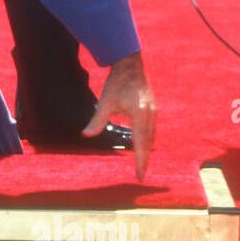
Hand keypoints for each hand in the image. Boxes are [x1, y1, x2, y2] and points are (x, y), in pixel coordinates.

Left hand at [82, 52, 156, 181]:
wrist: (130, 65)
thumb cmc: (117, 83)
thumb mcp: (105, 102)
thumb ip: (97, 120)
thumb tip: (86, 135)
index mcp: (140, 115)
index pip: (140, 144)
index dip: (140, 161)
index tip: (139, 176)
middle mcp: (150, 115)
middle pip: (148, 143)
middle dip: (144, 159)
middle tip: (140, 175)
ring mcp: (153, 111)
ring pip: (151, 136)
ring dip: (146, 150)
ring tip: (141, 163)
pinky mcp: (152, 108)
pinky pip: (151, 129)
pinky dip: (147, 139)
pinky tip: (142, 144)